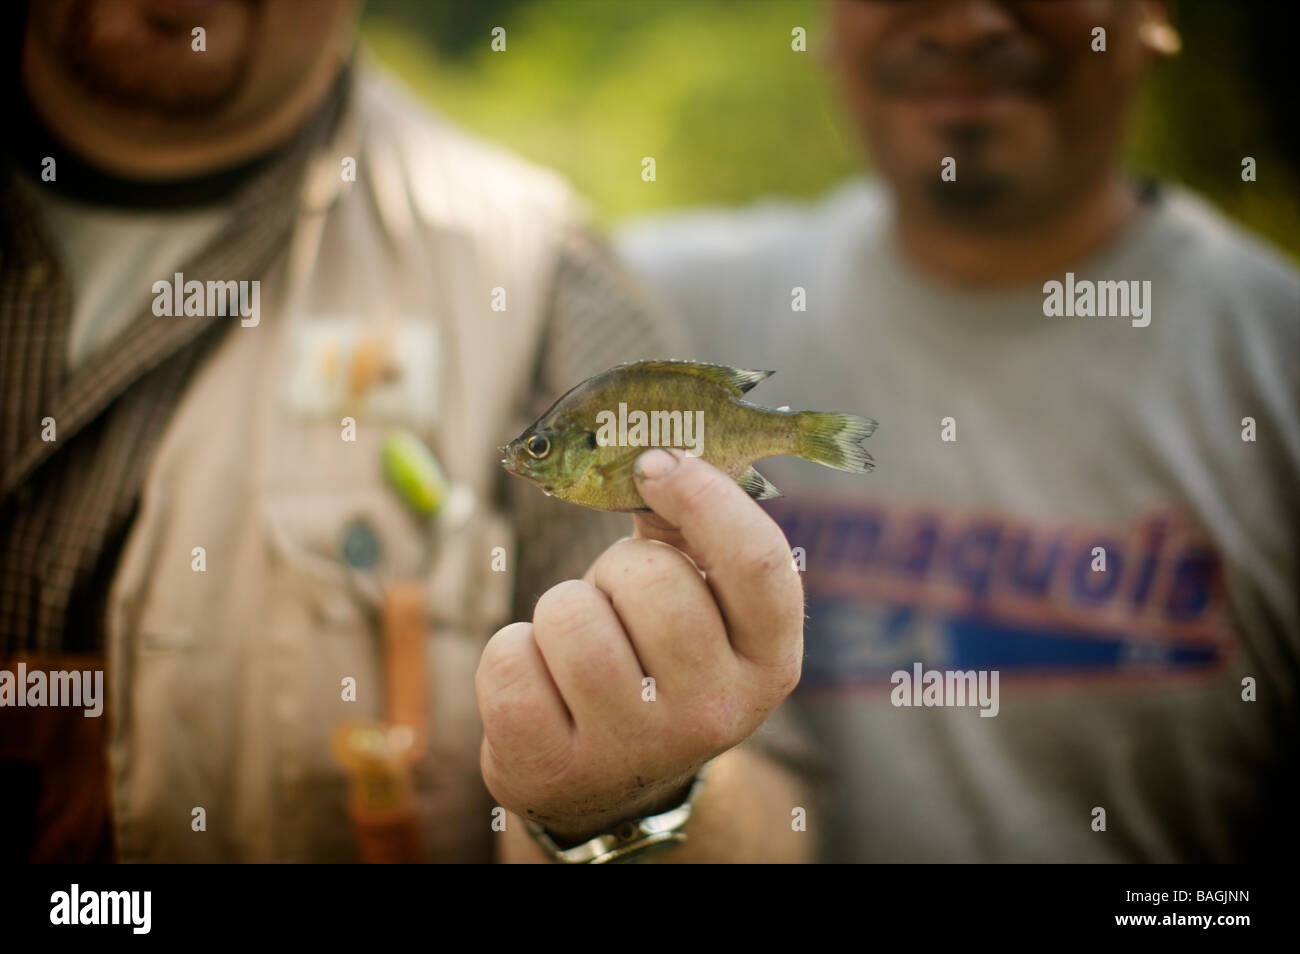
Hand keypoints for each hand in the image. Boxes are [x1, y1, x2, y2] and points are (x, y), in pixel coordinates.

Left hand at [476, 448, 803, 842]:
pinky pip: (508, 660)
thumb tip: (651, 449)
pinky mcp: (554, 769)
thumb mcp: (698, 605)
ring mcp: (635, 748)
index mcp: (768, 662)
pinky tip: (541, 683)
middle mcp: (716, 714)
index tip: (655, 464)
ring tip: (579, 647)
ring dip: (561, 611)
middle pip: (651, 579)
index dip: (705, 495)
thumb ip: (689, 530)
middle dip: (615, 569)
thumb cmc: (653, 658)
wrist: (610, 780)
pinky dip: (511, 653)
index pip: (758, 560)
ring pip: (570, 615)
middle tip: (616, 605)